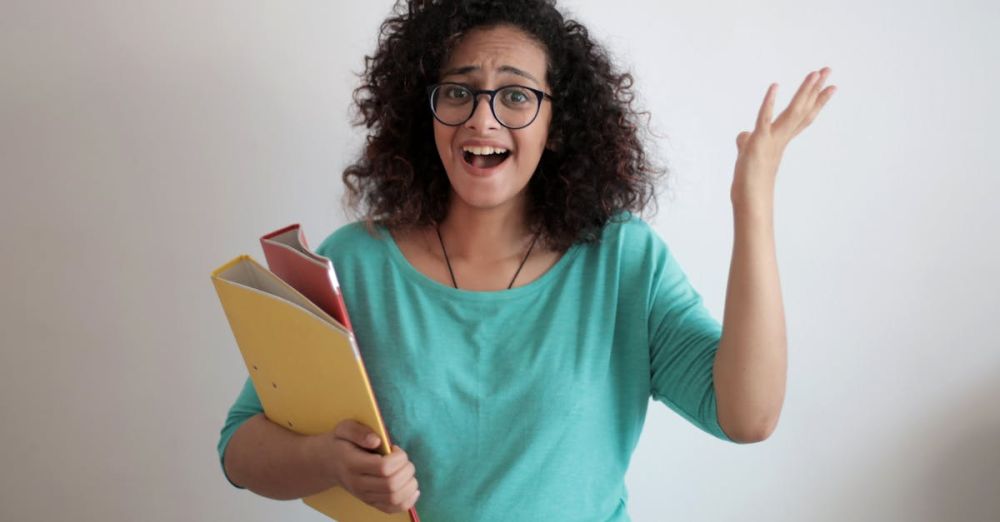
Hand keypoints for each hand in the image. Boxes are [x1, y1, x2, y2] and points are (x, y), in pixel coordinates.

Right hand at [313, 419, 420, 513]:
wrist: (328, 463)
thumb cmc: (340, 443)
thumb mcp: (344, 428)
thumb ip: (359, 431)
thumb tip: (376, 441)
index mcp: (353, 464)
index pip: (384, 468)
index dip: (398, 458)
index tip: (395, 448)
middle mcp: (358, 484)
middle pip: (392, 485)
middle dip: (407, 469)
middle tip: (403, 459)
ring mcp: (364, 496)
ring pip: (394, 498)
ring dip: (410, 484)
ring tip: (406, 471)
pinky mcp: (371, 503)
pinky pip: (392, 509)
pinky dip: (407, 501)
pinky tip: (412, 488)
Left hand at [732, 67, 835, 209]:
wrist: (750, 198)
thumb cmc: (749, 179)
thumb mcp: (747, 154)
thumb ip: (746, 141)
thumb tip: (742, 135)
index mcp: (781, 138)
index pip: (803, 116)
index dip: (816, 101)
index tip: (831, 86)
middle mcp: (781, 137)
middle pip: (802, 109)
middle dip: (815, 89)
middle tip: (828, 70)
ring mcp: (772, 139)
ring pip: (792, 111)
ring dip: (803, 91)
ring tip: (815, 73)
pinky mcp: (759, 141)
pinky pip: (764, 118)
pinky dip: (768, 103)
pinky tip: (774, 86)